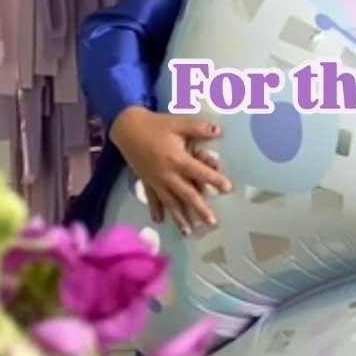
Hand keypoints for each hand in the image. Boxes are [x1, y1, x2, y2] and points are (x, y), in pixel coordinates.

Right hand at [109, 107, 231, 234]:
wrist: (127, 129)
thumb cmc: (155, 126)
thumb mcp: (178, 123)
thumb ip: (198, 128)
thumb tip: (219, 130)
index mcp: (178, 160)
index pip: (200, 172)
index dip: (214, 179)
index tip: (228, 188)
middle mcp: (168, 175)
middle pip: (186, 194)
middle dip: (200, 209)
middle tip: (212, 223)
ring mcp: (156, 181)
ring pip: (170, 202)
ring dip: (180, 218)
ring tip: (188, 232)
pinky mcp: (147, 182)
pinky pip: (152, 199)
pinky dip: (155, 210)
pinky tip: (159, 222)